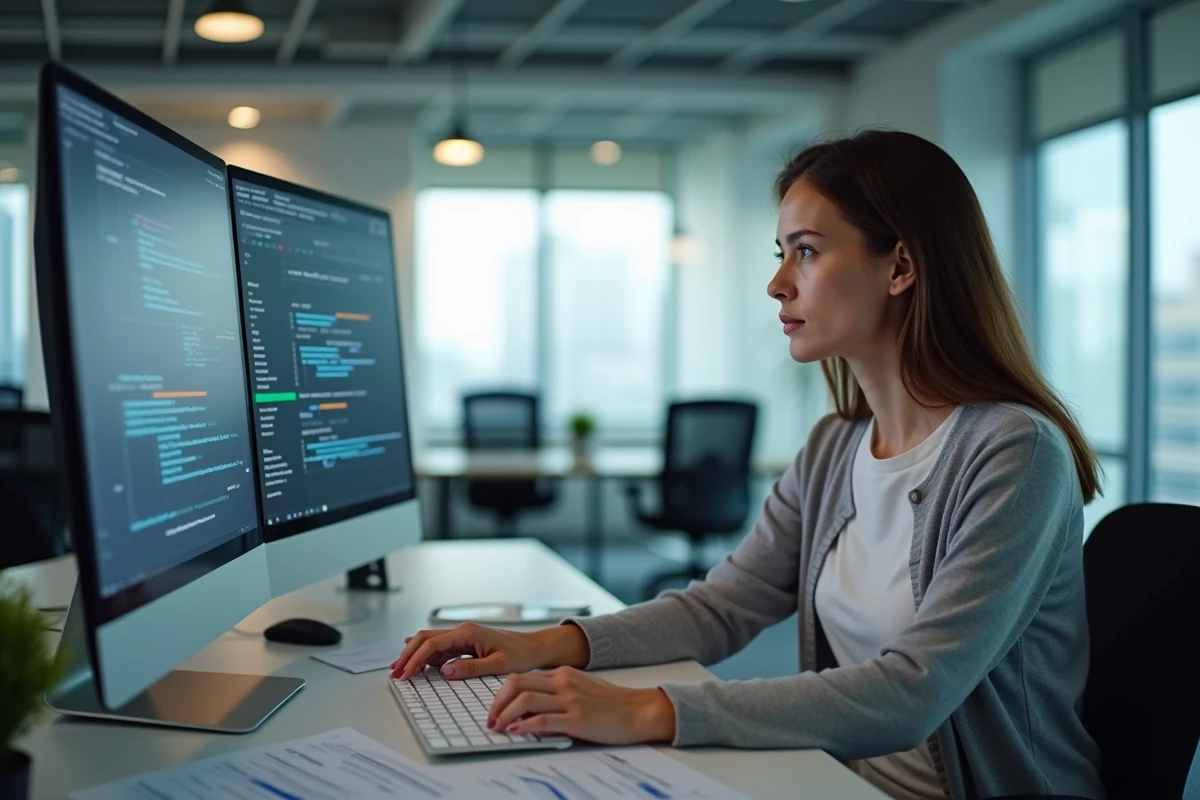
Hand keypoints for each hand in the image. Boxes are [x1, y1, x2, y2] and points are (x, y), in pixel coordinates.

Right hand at [389, 622, 588, 680]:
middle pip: (426, 639)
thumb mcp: (497, 665)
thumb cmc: (520, 654)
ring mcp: (463, 637)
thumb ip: (470, 668)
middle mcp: (462, 631)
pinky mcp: (465, 644)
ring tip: (400, 669)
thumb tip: (444, 671)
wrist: (534, 648)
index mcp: (468, 632)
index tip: (405, 673)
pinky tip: (416, 663)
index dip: (416, 658)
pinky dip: (425, 657)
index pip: (433, 644)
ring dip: (414, 655)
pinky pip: (440, 649)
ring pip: (430, 643)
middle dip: (408, 655)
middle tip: (395, 672)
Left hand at [486, 666, 676, 745]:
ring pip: (526, 699)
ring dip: (505, 714)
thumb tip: (528, 708)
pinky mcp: (578, 718)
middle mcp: (563, 682)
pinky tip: (516, 732)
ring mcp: (570, 699)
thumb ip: (556, 693)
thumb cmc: (611, 704)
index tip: (494, 711)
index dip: (500, 694)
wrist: (638, 711)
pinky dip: (525, 726)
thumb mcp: (580, 689)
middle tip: (490, 721)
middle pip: (516, 683)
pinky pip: (544, 720)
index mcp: (562, 674)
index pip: (520, 677)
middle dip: (497, 703)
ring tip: (498, 728)